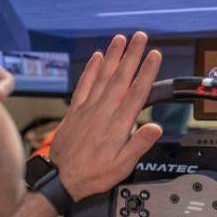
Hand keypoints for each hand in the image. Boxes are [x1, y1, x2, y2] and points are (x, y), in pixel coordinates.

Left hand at [51, 32, 162, 199]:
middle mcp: (103, 112)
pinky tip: (97, 57)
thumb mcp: (122, 166)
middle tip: (141, 37)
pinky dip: (90, 69)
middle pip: (120, 78)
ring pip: (102, 76)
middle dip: (132, 56)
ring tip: (121, 39)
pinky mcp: (75, 111)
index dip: (146, 72)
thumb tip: (155, 127)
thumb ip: (139, 144)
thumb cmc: (93, 174)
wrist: (60, 179)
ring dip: (113, 56)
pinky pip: (84, 85)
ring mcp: (87, 109)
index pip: (136, 93)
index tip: (154, 56)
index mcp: (117, 125)